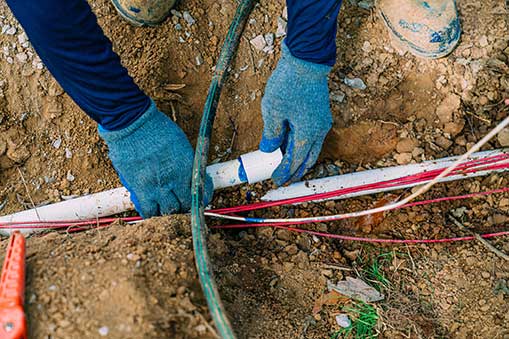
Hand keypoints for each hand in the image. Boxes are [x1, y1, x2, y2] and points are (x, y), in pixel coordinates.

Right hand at [99, 100, 212, 217]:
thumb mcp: (181, 144)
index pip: (200, 193)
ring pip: (165, 212)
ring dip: (167, 210)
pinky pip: (146, 210)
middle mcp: (173, 180)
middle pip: (183, 206)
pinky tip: (151, 206)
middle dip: (184, 206)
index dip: (202, 198)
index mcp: (187, 168)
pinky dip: (150, 211)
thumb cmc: (157, 129)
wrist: (132, 123)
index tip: (200, 196)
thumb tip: (191, 176)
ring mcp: (155, 186)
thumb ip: (186, 164)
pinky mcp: (138, 188)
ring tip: (165, 205)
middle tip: (181, 201)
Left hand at [259, 42, 332, 185]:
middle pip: (308, 159)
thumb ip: (271, 133)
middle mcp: (318, 131)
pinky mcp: (320, 112)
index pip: (295, 161)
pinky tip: (292, 143)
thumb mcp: (272, 110)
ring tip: (287, 163)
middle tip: (284, 178)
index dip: (285, 172)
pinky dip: (304, 145)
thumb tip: (269, 149)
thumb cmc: (289, 83)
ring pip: (312, 148)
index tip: (275, 180)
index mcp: (307, 134)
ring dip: (300, 158)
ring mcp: (322, 121)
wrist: (306, 59)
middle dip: (296, 171)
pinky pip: (313, 136)